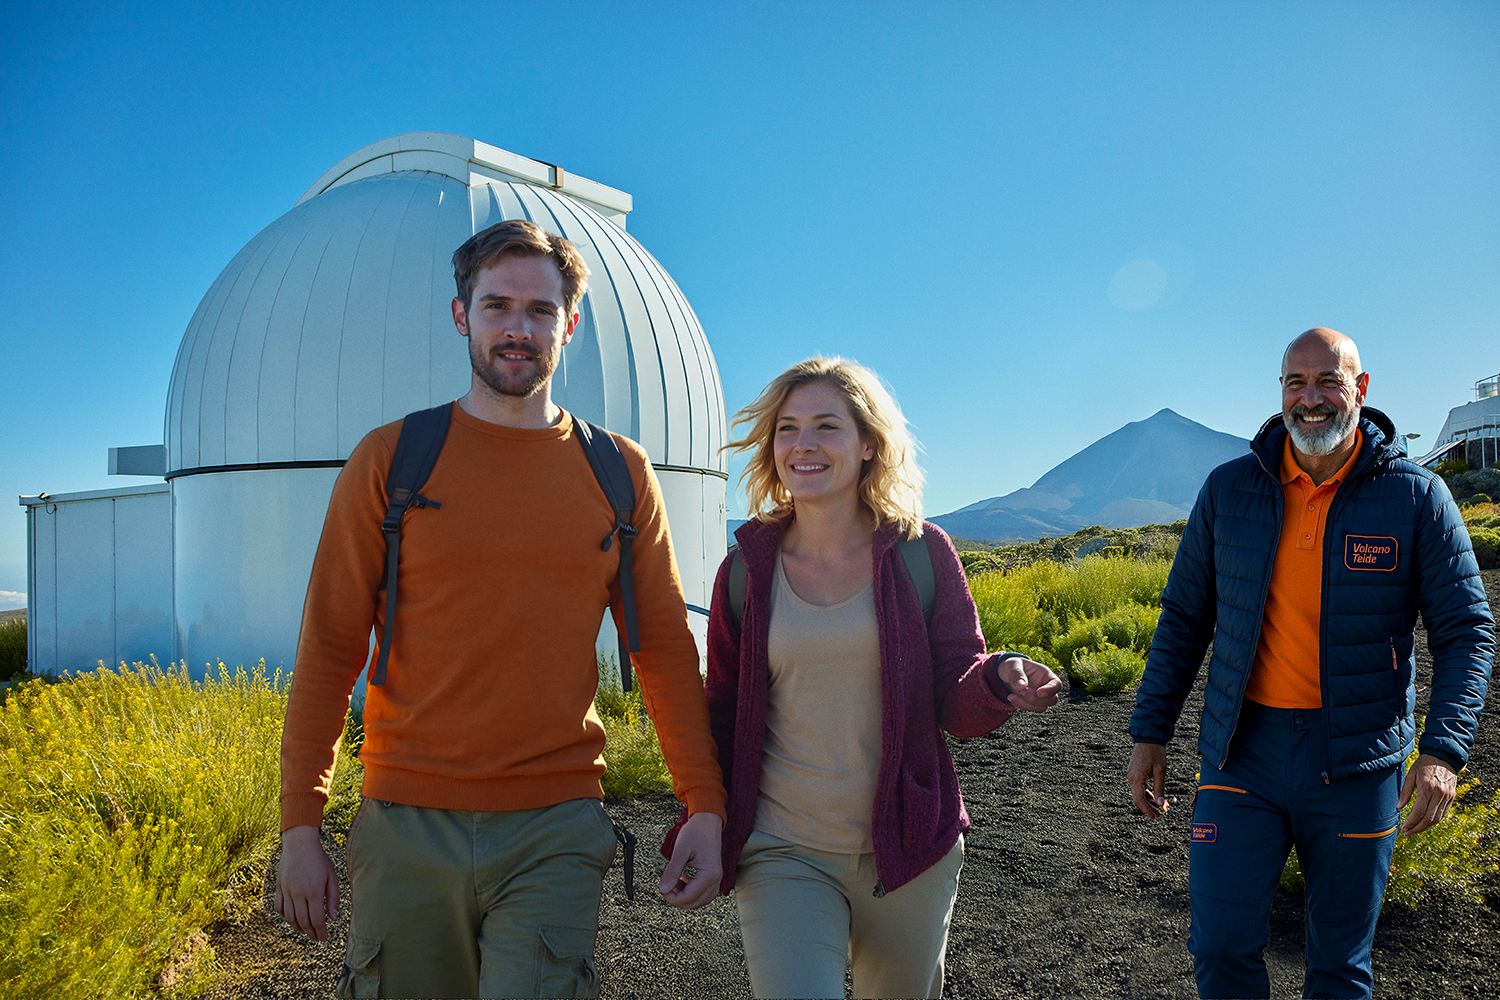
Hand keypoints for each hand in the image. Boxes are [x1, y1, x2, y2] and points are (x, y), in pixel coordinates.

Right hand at [275, 825, 339, 940]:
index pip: (316, 920)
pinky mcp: (278, 888)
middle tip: (317, 938)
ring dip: (298, 928)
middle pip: (303, 922)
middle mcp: (298, 894)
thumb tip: (333, 918)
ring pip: (289, 918)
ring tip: (306, 931)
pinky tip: (293, 919)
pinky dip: (285, 917)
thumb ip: (333, 898)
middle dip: (310, 933)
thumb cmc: (319, 859)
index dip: (320, 932)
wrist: (299, 844)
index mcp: (313, 892)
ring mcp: (286, 891)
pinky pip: (279, 908)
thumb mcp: (332, 877)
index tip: (324, 939)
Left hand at [660, 811, 723, 908]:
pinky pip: (704, 893)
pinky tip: (683, 880)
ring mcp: (717, 878)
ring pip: (701, 900)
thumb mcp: (680, 851)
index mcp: (709, 874)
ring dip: (686, 897)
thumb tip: (663, 890)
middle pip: (695, 902)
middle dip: (678, 899)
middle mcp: (716, 879)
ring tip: (674, 883)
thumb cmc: (696, 832)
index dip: (672, 897)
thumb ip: (672, 871)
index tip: (662, 889)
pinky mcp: (714, 876)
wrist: (708, 821)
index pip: (689, 897)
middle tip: (665, 887)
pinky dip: (692, 892)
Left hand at [994, 656, 1062, 711]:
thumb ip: (1017, 674)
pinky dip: (1020, 705)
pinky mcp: (1032, 703)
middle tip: (1020, 692)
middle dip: (1035, 699)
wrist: (1005, 674)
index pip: (1056, 684)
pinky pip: (1031, 709)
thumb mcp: (1012, 665)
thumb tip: (1021, 686)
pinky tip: (1011, 697)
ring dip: (1026, 704)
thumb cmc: (1012, 666)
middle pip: (1051, 700)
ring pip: (1041, 707)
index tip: (1038, 693)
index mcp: (1045, 674)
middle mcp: (1045, 686)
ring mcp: (1040, 696)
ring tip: (1011, 695)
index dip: (1050, 690)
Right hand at [1128, 742, 1169, 818]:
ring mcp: (1132, 775)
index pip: (1139, 800)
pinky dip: (1147, 793)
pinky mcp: (1134, 772)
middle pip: (1138, 798)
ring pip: (1139, 793)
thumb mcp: (1160, 771)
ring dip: (1149, 801)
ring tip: (1161, 807)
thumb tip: (1160, 804)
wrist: (1148, 737)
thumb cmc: (1155, 752)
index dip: (1147, 810)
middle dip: (1149, 807)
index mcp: (1136, 778)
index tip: (1155, 817)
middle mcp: (1131, 777)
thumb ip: (1160, 788)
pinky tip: (1156, 797)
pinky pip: (1139, 786)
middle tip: (1160, 814)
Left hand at [1398, 753, 1458, 835]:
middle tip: (1407, 833)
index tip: (1404, 828)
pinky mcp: (1452, 797)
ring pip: (1437, 818)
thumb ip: (1404, 792)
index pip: (1419, 812)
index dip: (1411, 823)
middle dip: (1417, 828)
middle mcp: (1439, 794)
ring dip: (1426, 827)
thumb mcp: (1411, 775)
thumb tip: (1398, 808)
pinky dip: (1435, 820)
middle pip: (1429, 819)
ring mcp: (1448, 796)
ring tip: (1414, 830)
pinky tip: (1426, 823)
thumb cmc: (1423, 765)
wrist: (1443, 757)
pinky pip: (1444, 813)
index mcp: (1427, 788)